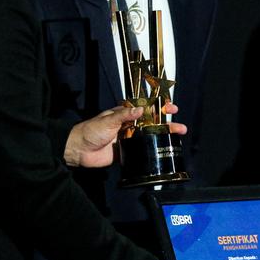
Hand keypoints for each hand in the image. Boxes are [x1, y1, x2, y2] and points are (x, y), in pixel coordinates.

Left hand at [63, 102, 185, 167]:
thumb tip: (141, 109)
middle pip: (152, 124)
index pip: (146, 108)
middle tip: (180, 127)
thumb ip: (124, 115)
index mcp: (125, 114)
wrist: (79, 151)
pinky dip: (152, 151)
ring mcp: (129, 139)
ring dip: (163, 137)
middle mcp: (129, 125)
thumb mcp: (108, 120)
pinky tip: (164, 151)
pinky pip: (142, 151)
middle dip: (167, 124)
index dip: (159, 107)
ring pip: (150, 137)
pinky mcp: (127, 152)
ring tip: (177, 137)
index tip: (171, 107)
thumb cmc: (90, 131)